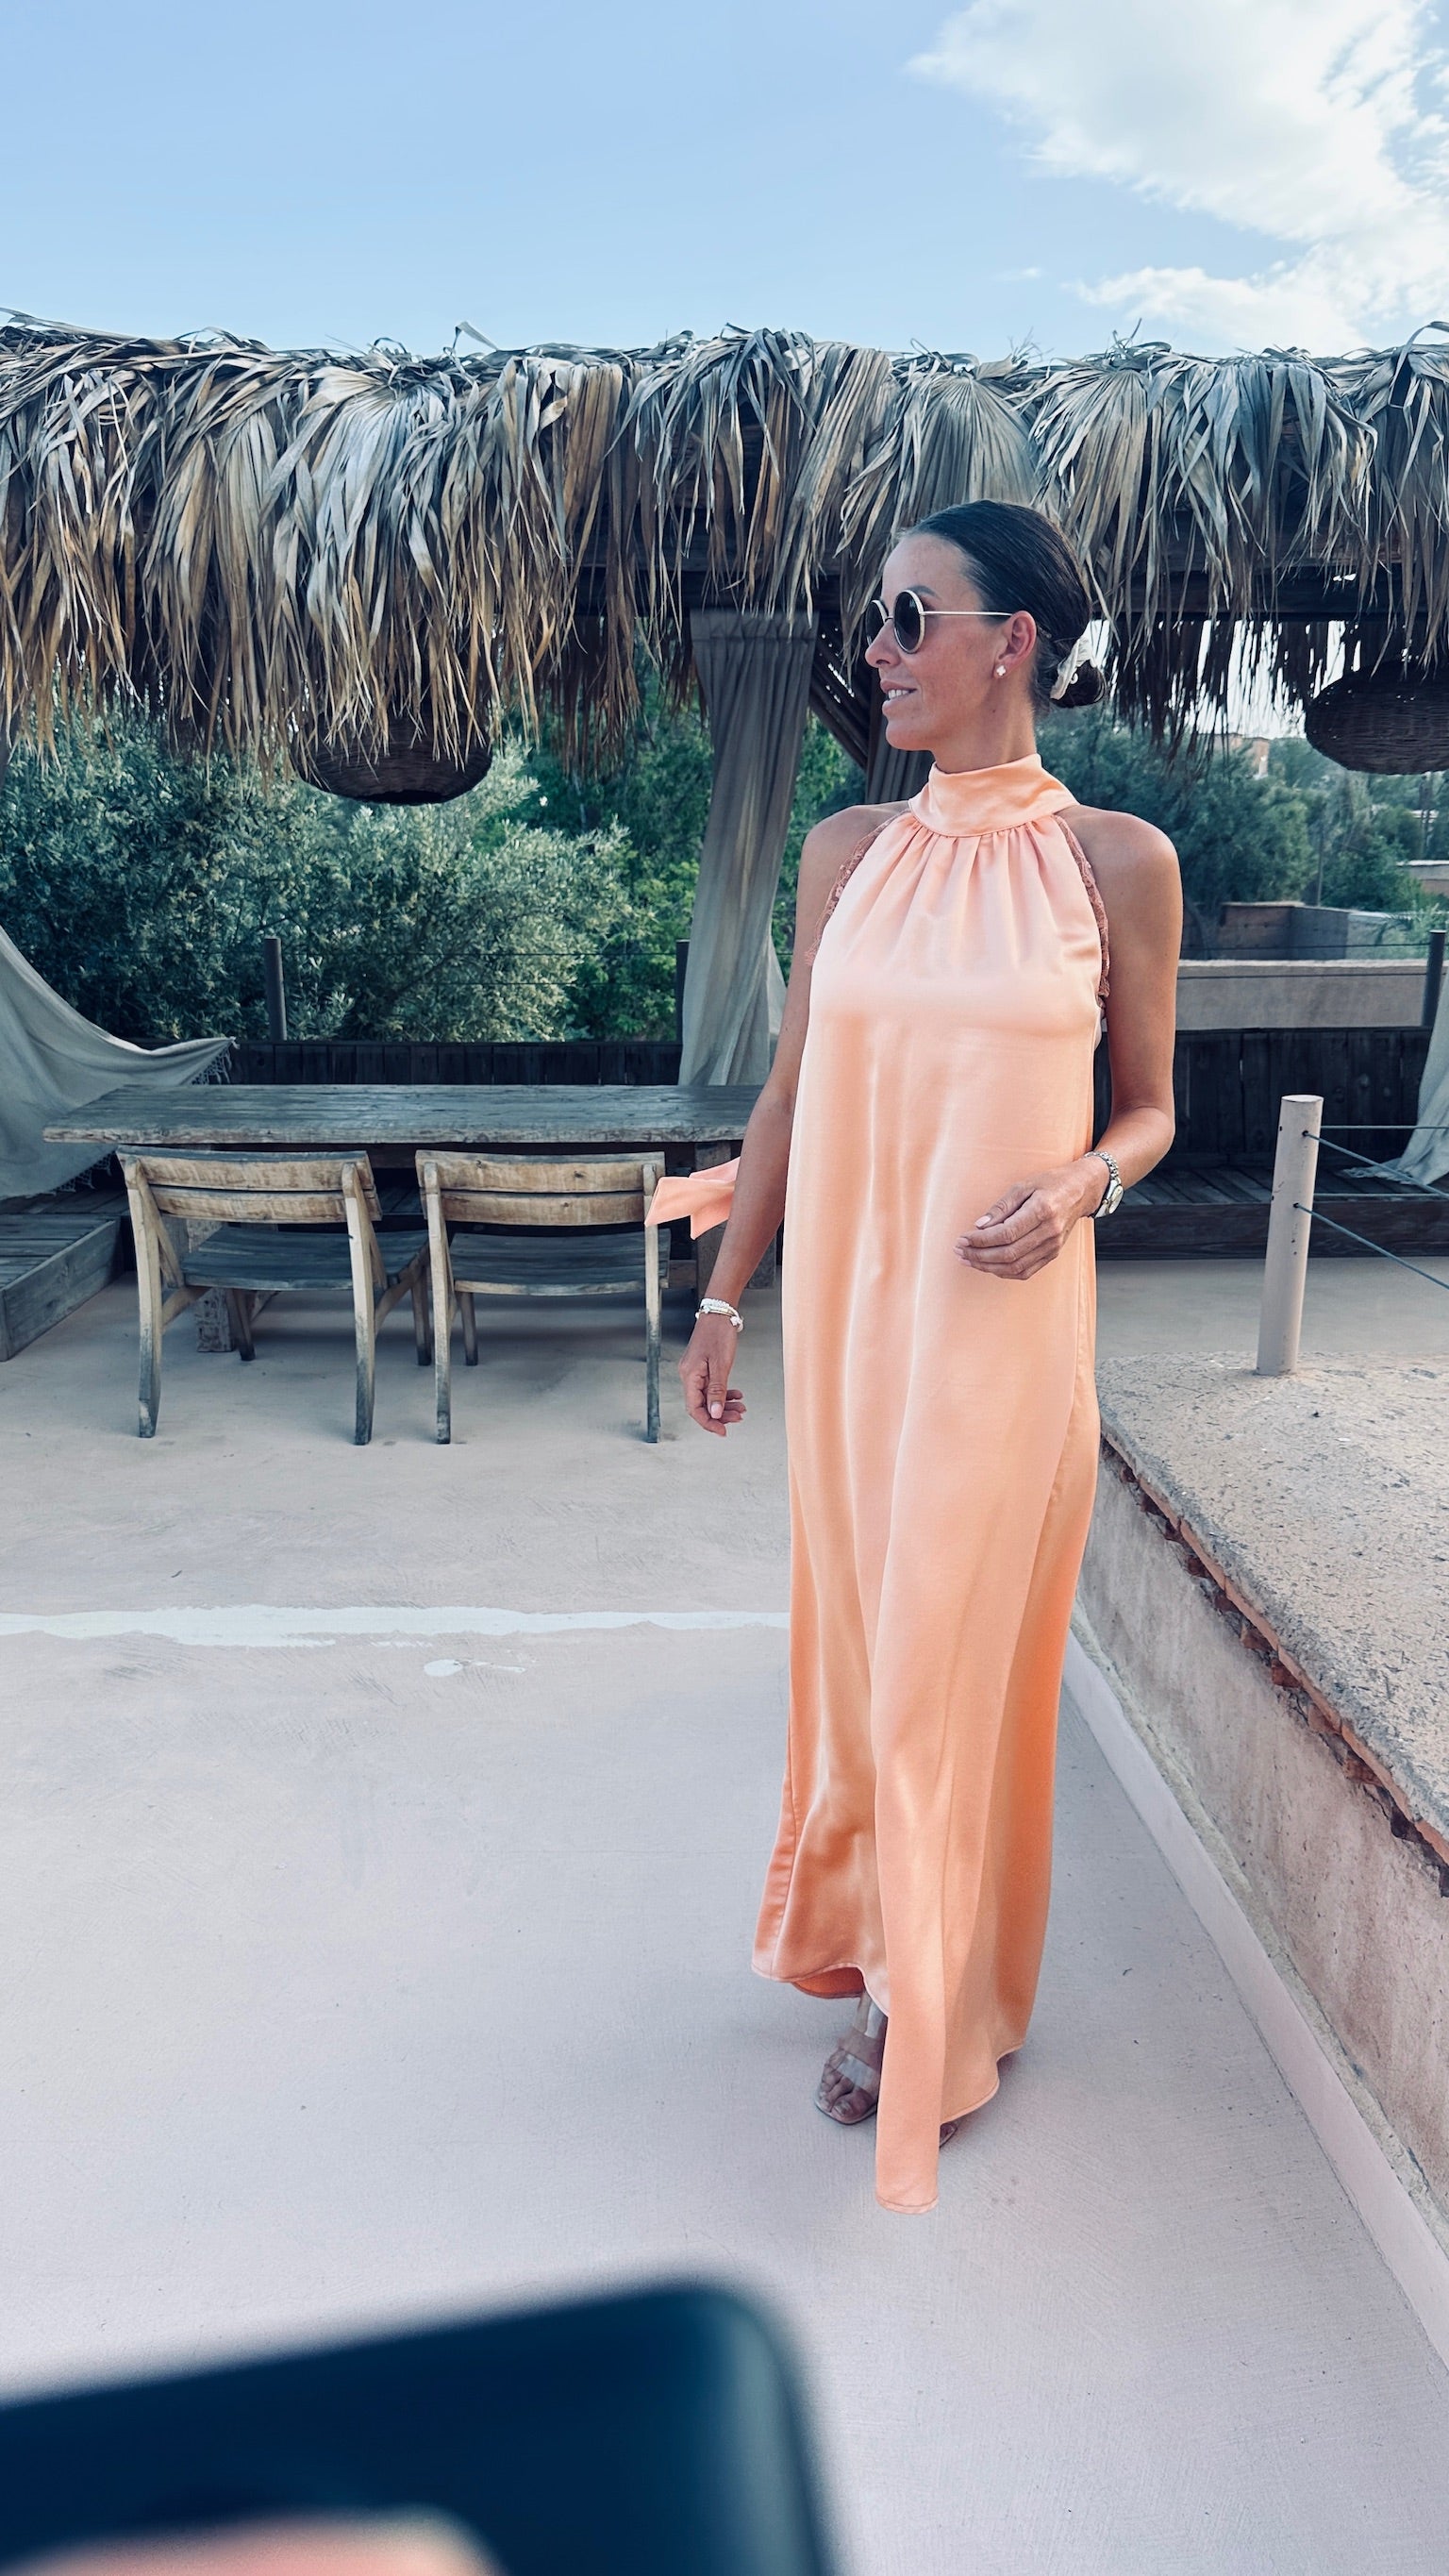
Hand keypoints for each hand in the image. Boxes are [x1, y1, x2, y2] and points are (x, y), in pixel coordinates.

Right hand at [678, 1315, 747, 1434]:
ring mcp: (695, 1372)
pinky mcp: (703, 1368)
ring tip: (741, 1407)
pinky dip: (723, 1394)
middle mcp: (689, 1375)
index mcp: (689, 1375)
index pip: (694, 1409)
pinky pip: (711, 1388)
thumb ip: (717, 1391)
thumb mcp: (721, 1364)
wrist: (719, 1313)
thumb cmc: (718, 1333)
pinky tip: (736, 1395)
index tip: (723, 1431)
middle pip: (701, 1405)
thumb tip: (715, 1413)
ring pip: (708, 1398)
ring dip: (724, 1405)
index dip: (708, 1422)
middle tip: (738, 1418)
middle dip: (720, 1415)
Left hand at [955, 1160, 1103, 1281]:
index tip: (962, 1239)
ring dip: (988, 1266)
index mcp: (1042, 1211)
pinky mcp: (1053, 1254)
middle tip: (960, 1251)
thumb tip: (979, 1226)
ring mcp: (1053, 1246)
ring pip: (1015, 1267)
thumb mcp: (1024, 1185)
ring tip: (968, 1260)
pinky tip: (988, 1265)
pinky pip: (1026, 1271)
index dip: (980, 1240)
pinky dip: (1004, 1272)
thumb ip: (1001, 1207)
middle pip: (1008, 1254)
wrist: (1081, 1191)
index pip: (1005, 1234)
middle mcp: (1049, 1232)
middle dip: (979, 1256)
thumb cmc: (1051, 1183)